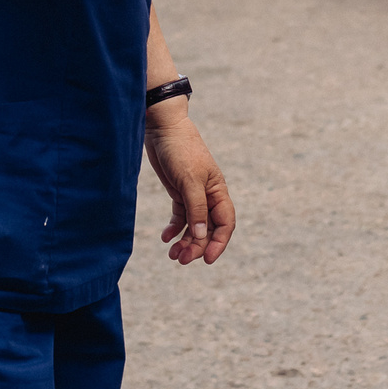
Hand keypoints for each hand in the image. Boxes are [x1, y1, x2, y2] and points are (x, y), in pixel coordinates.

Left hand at [143, 106, 235, 265]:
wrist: (163, 128)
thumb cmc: (180, 150)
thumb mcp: (189, 181)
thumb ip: (197, 208)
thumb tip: (203, 235)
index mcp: (218, 191)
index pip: (225, 224)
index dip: (218, 243)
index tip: (207, 260)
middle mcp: (208, 196)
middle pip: (208, 229)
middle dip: (197, 246)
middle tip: (180, 259)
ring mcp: (193, 195)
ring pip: (194, 225)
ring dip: (185, 241)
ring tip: (172, 254)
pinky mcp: (178, 192)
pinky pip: (180, 217)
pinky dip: (174, 229)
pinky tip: (165, 237)